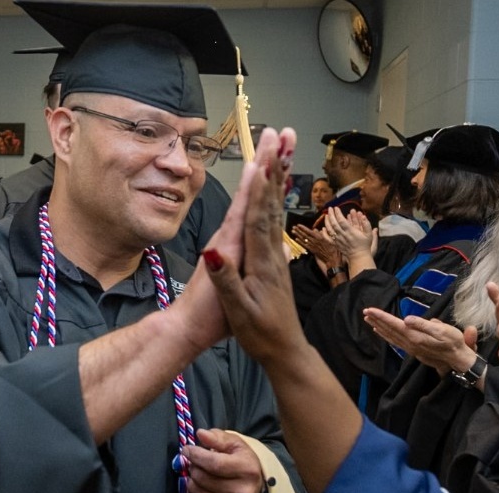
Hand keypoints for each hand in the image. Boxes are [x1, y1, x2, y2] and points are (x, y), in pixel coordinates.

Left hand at [182, 429, 265, 492]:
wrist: (254, 491)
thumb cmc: (241, 463)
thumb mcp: (235, 445)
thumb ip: (218, 437)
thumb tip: (201, 434)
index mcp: (248, 470)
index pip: (214, 463)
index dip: (196, 455)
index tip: (187, 450)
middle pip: (202, 477)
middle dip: (194, 467)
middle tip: (197, 464)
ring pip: (196, 491)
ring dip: (193, 481)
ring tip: (201, 477)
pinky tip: (203, 492)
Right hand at [204, 126, 306, 358]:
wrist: (285, 351)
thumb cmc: (259, 334)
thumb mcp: (239, 311)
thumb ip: (226, 280)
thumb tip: (214, 250)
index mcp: (260, 263)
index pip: (258, 218)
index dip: (258, 188)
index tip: (260, 159)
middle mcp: (272, 253)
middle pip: (272, 203)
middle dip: (274, 167)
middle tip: (281, 136)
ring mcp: (276, 255)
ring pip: (275, 208)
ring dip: (277, 176)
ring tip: (282, 148)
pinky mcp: (275, 260)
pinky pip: (273, 220)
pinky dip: (273, 198)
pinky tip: (274, 188)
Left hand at [291, 225, 339, 268]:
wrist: (332, 259)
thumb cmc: (333, 248)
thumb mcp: (330, 239)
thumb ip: (323, 233)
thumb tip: (318, 229)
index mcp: (319, 237)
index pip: (309, 231)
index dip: (303, 228)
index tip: (298, 225)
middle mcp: (315, 241)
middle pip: (305, 235)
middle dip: (298, 230)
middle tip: (293, 227)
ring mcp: (313, 246)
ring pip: (304, 240)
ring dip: (298, 235)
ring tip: (293, 231)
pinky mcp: (312, 251)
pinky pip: (305, 246)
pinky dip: (300, 242)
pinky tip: (296, 239)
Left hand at [322, 207, 372, 261]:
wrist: (359, 256)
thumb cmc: (364, 245)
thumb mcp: (369, 234)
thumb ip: (366, 225)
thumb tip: (364, 216)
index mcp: (350, 231)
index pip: (341, 220)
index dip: (338, 213)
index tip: (336, 208)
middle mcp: (342, 235)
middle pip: (334, 223)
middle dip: (331, 215)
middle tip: (329, 209)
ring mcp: (338, 240)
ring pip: (329, 230)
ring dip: (327, 222)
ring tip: (326, 215)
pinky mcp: (335, 244)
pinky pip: (328, 238)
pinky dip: (324, 233)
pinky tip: (323, 228)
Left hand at [363, 307, 477, 374]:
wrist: (457, 359)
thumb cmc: (452, 342)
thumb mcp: (441, 330)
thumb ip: (423, 325)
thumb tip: (406, 319)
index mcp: (414, 335)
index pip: (394, 324)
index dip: (381, 316)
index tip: (370, 310)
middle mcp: (409, 342)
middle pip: (389, 329)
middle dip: (376, 320)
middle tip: (364, 311)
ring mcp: (410, 347)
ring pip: (390, 336)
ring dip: (379, 327)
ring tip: (368, 320)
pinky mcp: (412, 349)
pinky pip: (394, 341)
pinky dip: (386, 335)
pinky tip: (381, 332)